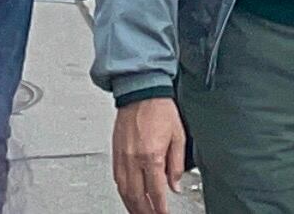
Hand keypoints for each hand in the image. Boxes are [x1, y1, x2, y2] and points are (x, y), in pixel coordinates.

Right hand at [110, 98, 186, 213]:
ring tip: (141, 213)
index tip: (164, 213)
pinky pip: (117, 180)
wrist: (141, 92)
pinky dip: (123, 193)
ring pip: (124, 191)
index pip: (156, 191)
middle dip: (145, 212)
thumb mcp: (178, 136)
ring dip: (132, 207)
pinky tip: (129, 198)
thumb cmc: (160, 110)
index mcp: (151, 155)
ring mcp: (122, 157)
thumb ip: (176, 164)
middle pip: (137, 197)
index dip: (160, 207)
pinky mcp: (115, 154)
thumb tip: (175, 185)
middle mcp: (134, 159)